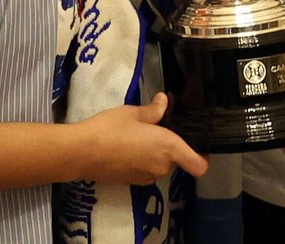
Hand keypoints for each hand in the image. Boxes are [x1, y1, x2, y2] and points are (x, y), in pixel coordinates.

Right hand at [75, 93, 208, 183]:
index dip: (202, 156)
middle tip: (155, 129)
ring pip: (160, 165)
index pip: (199, 165)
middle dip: (170, 147)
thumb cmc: (111, 129)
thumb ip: (154, 110)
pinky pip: (145, 171)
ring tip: (136, 137)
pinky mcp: (132, 182)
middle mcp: (162, 167)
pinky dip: (140, 161)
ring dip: (154, 154)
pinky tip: (124, 148)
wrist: (82, 152)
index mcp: (168, 148)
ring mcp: (147, 178)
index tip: (196, 143)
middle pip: (177, 161)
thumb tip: (164, 101)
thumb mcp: (133, 113)